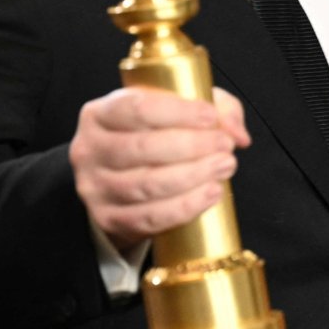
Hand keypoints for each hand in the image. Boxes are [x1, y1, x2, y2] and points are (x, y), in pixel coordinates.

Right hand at [68, 86, 249, 249]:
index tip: (211, 116)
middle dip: (192, 146)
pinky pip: (150, 217)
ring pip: (147, 185)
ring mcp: (95, 188)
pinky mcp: (108, 219)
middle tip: (225, 145)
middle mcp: (90, 149)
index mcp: (100, 113)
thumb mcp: (177, 110)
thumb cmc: (153, 136)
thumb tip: (237, 133)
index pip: (136, 108)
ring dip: (193, 176)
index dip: (177, 112)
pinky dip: (185, 207)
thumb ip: (215, 109)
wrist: (120, 181)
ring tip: (225, 166)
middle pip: (142, 148)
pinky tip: (211, 193)